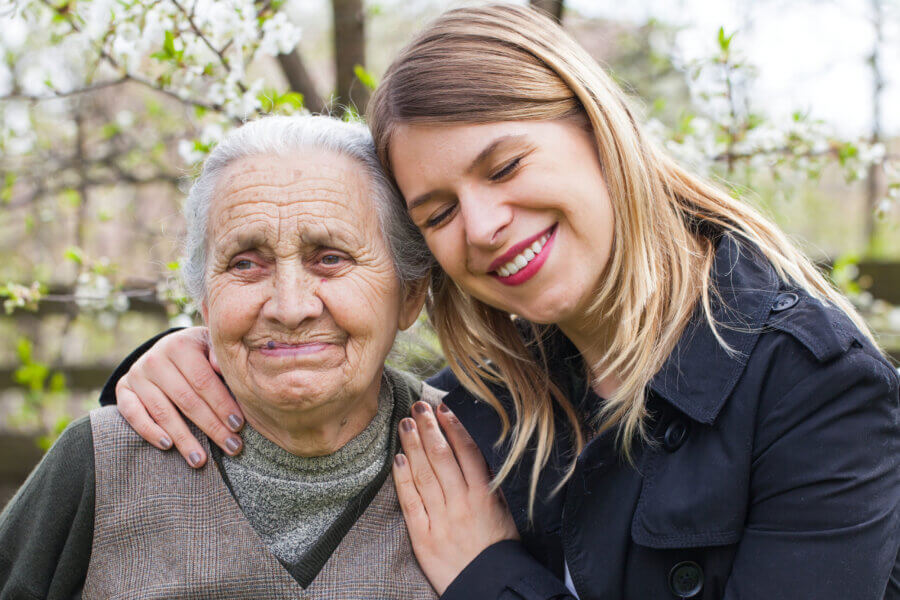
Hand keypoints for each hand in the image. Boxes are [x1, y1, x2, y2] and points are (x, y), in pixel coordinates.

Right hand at [116, 326, 244, 466]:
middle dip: (211, 427)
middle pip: (186, 400)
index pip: (203, 381)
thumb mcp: (211, 346)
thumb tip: (221, 366)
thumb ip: (218, 355)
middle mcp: (155, 359)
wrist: (167, 348)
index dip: (222, 405)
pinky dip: (149, 431)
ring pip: (162, 412)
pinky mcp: (123, 389)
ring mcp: (137, 375)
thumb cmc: (199, 352)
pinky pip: (133, 414)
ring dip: (183, 439)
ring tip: (201, 460)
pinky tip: (168, 446)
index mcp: (180, 345)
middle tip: (231, 447)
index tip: (238, 426)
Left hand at [392, 401, 519, 594]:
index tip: (442, 408)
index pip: (467, 452)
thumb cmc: (498, 547)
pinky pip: (411, 502)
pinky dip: (403, 479)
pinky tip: (398, 459)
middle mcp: (461, 504)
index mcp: (485, 496)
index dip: (453, 427)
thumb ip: (489, 483)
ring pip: (424, 474)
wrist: (489, 586)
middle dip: (428, 428)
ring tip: (405, 424)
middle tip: (418, 407)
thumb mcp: (503, 511)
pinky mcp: (423, 537)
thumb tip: (473, 452)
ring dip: (413, 446)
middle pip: (441, 458)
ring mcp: (440, 520)